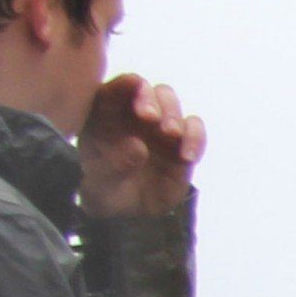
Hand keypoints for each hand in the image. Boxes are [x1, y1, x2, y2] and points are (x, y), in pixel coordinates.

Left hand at [77, 76, 203, 219]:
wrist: (127, 212)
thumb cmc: (105, 191)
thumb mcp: (100, 184)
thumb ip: (115, 164)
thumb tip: (138, 146)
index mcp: (104, 114)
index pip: (113, 90)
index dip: (124, 84)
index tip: (133, 84)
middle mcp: (133, 114)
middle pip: (147, 90)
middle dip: (151, 99)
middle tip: (150, 117)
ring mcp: (159, 127)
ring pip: (171, 103)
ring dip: (173, 114)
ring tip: (171, 134)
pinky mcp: (182, 144)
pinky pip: (195, 131)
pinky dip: (195, 139)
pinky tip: (187, 157)